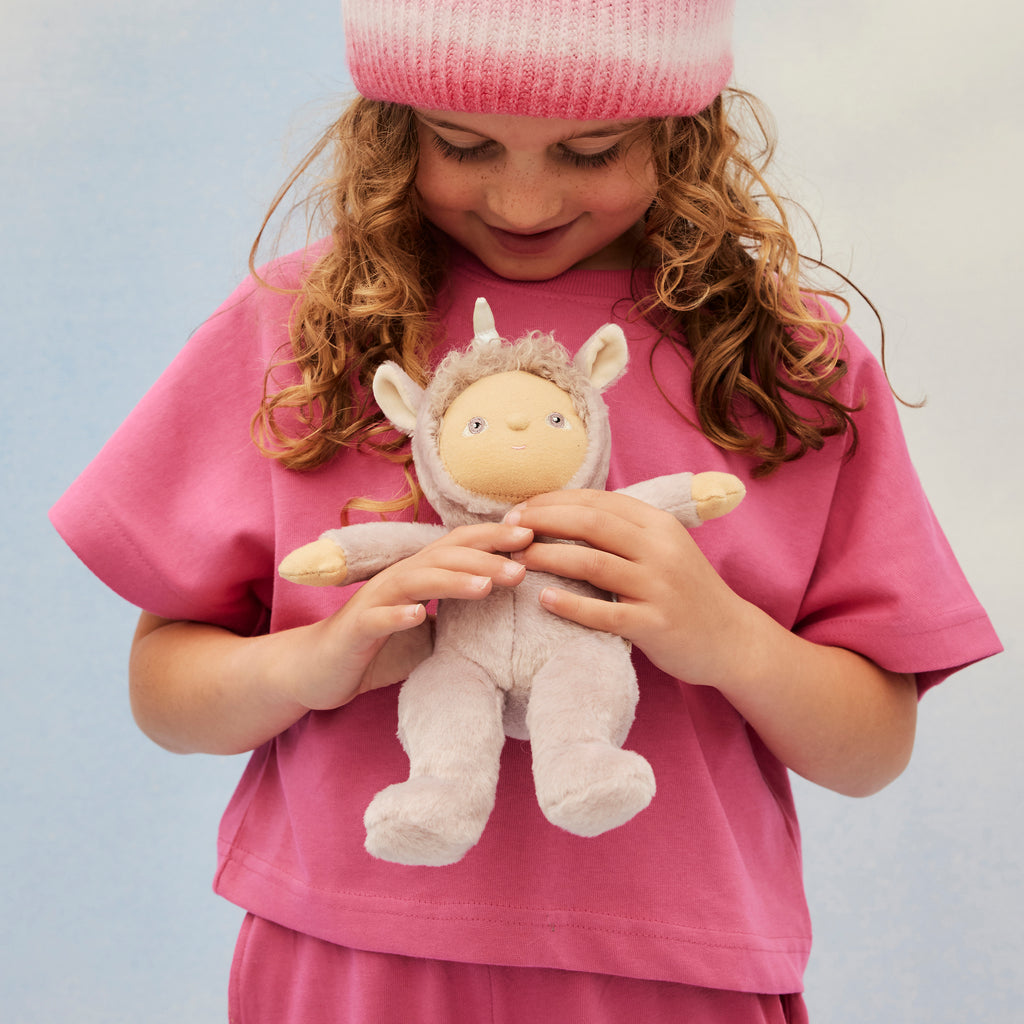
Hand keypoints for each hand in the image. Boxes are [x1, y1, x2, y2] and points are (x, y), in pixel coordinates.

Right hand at [292, 522, 532, 709]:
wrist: (321, 669)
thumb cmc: (382, 646)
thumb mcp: (433, 630)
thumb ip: (462, 614)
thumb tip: (514, 610)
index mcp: (420, 574)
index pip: (460, 546)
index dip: (494, 538)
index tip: (532, 537)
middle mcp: (399, 579)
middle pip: (444, 558)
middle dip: (485, 559)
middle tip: (522, 566)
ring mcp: (375, 602)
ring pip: (416, 581)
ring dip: (452, 581)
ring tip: (485, 587)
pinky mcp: (356, 629)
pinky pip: (378, 619)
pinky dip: (398, 614)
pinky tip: (418, 616)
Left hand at [505, 489, 748, 686]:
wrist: (732, 639)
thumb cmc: (687, 592)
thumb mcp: (664, 549)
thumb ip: (625, 531)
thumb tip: (566, 513)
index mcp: (658, 524)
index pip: (597, 501)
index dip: (553, 502)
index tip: (520, 510)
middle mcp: (660, 549)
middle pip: (589, 523)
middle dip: (542, 522)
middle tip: (508, 531)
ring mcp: (658, 586)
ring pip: (592, 562)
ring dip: (547, 557)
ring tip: (517, 559)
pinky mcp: (654, 624)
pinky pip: (603, 612)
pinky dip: (570, 604)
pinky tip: (543, 600)